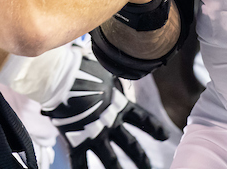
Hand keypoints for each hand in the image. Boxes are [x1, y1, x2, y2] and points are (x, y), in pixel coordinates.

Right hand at [43, 48, 168, 168]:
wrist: (62, 77)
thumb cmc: (83, 68)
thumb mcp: (106, 71)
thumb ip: (115, 77)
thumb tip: (124, 67)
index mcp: (120, 104)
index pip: (143, 119)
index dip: (155, 129)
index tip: (165, 137)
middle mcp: (111, 122)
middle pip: (130, 145)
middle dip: (141, 158)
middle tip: (149, 167)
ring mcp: (94, 133)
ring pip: (110, 159)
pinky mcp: (76, 140)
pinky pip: (80, 162)